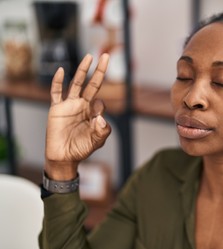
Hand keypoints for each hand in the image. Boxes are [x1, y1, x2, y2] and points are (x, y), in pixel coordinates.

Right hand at [45, 54, 110, 179]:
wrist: (63, 157)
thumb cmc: (81, 149)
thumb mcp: (97, 141)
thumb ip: (102, 130)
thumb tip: (101, 117)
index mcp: (93, 113)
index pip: (100, 102)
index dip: (99, 107)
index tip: (95, 119)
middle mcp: (83, 106)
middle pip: (92, 84)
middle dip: (99, 71)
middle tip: (106, 55)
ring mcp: (69, 105)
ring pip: (76, 83)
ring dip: (82, 70)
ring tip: (89, 57)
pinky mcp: (56, 109)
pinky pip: (56, 93)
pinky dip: (57, 82)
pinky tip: (60, 70)